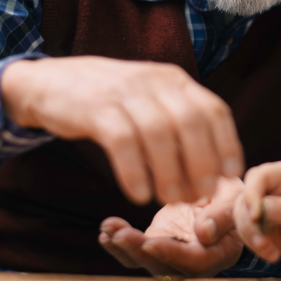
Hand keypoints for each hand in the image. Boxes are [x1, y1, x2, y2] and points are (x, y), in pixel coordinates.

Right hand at [1, 57, 243, 204]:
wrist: (50, 82)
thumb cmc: (109, 101)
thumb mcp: (149, 102)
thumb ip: (177, 126)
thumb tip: (211, 171)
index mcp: (174, 81)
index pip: (213, 109)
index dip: (227, 143)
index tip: (230, 176)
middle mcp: (154, 81)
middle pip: (190, 122)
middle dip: (200, 163)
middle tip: (199, 196)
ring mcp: (124, 92)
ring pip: (158, 133)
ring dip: (169, 171)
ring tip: (170, 200)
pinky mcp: (95, 107)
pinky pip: (121, 140)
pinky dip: (134, 170)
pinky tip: (138, 194)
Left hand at [99, 177, 243, 276]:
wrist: (226, 197)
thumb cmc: (235, 197)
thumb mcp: (235, 199)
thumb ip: (221, 215)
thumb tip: (202, 233)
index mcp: (218, 252)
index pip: (194, 262)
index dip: (172, 254)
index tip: (150, 241)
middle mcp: (194, 261)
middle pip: (165, 266)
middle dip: (139, 252)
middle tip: (119, 235)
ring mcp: (174, 255)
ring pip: (146, 261)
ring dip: (124, 248)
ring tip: (108, 229)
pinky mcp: (160, 245)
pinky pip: (138, 252)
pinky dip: (119, 245)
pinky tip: (106, 232)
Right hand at [234, 161, 280, 262]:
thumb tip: (263, 207)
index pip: (258, 177)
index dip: (252, 194)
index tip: (256, 216)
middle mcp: (267, 185)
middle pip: (244, 198)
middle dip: (250, 223)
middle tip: (264, 244)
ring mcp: (258, 202)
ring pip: (241, 216)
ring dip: (252, 237)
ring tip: (272, 253)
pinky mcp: (253, 219)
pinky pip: (244, 230)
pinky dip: (254, 244)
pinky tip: (272, 254)